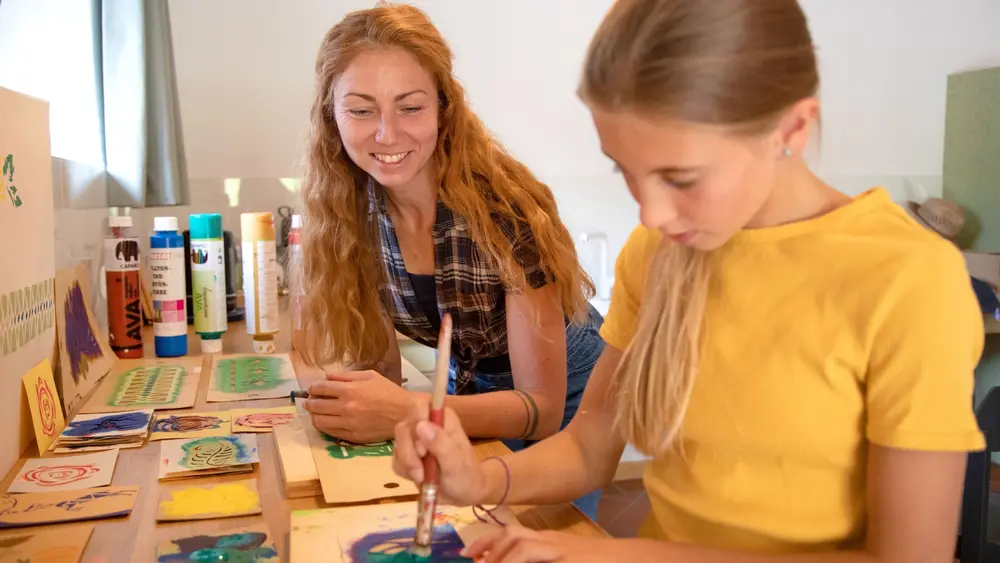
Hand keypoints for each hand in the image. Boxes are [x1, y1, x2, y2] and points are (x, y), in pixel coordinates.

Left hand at [303, 370, 416, 442]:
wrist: (405, 413)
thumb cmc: (389, 392)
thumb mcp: (370, 376)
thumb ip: (346, 376)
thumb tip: (327, 376)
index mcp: (350, 390)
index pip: (321, 388)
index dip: (313, 388)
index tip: (312, 389)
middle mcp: (346, 407)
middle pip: (316, 406)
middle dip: (310, 402)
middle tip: (309, 401)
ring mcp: (348, 423)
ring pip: (319, 421)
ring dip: (314, 416)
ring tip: (315, 413)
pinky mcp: (352, 436)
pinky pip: (330, 433)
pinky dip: (324, 427)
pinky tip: (326, 422)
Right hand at [392, 404, 488, 505]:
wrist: (463, 497)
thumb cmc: (466, 476)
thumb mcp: (457, 463)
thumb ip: (441, 444)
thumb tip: (421, 425)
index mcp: (443, 419)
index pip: (419, 405)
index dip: (415, 422)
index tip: (422, 445)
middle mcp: (427, 425)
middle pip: (404, 427)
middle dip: (409, 450)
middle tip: (423, 467)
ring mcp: (415, 441)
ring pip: (398, 444)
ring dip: (408, 463)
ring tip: (424, 476)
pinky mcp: (407, 456)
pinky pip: (396, 460)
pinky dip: (405, 471)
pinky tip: (420, 478)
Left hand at [463, 525, 622, 562]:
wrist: (631, 559)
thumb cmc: (598, 561)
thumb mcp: (564, 559)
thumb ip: (543, 558)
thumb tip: (512, 559)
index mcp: (548, 542)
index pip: (512, 534)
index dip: (486, 541)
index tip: (469, 553)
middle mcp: (552, 541)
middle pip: (513, 533)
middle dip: (487, 546)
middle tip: (471, 560)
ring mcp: (562, 550)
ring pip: (523, 544)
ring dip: (502, 557)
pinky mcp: (572, 559)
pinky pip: (538, 556)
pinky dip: (521, 562)